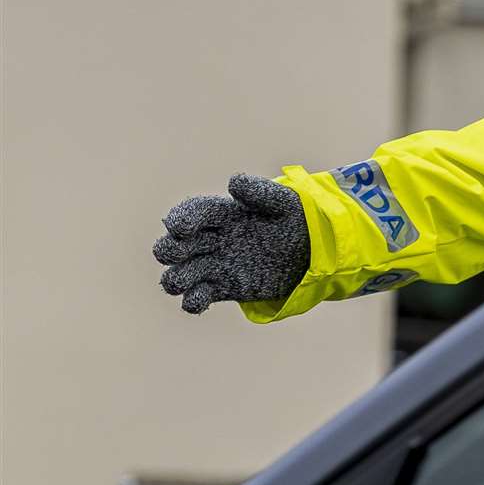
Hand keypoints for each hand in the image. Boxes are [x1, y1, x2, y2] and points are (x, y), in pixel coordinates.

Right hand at [153, 174, 310, 313]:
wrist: (314, 250)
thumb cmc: (297, 219)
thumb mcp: (284, 202)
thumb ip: (260, 192)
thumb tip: (233, 182)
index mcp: (223, 214)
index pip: (190, 213)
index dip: (180, 219)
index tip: (182, 228)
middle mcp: (212, 239)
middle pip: (172, 245)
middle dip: (169, 250)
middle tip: (183, 254)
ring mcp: (215, 265)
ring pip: (177, 275)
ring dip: (175, 279)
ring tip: (187, 281)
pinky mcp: (224, 288)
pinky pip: (196, 298)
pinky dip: (192, 302)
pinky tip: (200, 298)